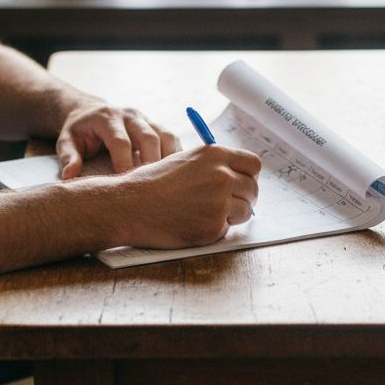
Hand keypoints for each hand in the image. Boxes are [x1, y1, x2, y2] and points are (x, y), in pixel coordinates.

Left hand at [56, 103, 181, 179]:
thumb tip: (70, 176)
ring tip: (167, 185)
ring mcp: (146, 119)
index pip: (121, 141)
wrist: (91, 112)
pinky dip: (177, 157)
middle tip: (150, 190)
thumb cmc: (80, 131)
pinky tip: (175, 176)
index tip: (126, 185)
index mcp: (107, 118)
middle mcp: (130, 115)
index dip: (125, 164)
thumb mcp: (67, 141)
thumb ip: (68, 156)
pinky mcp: (157, 126)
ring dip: (170, 161)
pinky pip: (173, 139)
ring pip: (166, 136)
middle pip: (149, 138)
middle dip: (152, 164)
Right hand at [98, 145, 261, 248]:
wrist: (131, 206)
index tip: (240, 183)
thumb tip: (236, 177)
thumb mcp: (185, 160)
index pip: (253, 164)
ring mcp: (219, 202)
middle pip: (252, 189)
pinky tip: (192, 224)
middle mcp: (222, 176)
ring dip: (231, 216)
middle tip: (226, 205)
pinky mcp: (213, 226)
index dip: (248, 176)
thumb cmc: (152, 183)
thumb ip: (212, 166)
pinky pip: (226, 229)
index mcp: (215, 155)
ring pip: (245, 211)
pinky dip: (214, 230)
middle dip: (243, 198)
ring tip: (204, 214)